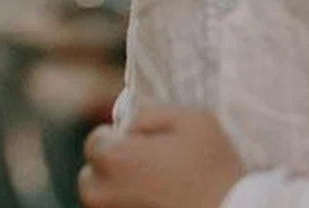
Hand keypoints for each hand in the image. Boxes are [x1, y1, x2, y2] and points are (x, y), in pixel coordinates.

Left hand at [78, 105, 245, 207]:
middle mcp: (102, 194)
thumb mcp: (193, 120)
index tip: (146, 145)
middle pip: (92, 175)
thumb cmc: (216, 172)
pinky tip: (160, 203)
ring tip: (157, 190)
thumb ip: (150, 111)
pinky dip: (133, 206)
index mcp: (114, 159)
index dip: (121, 138)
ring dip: (120, 191)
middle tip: (148, 169)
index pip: (96, 141)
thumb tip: (127, 121)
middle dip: (112, 168)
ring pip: (103, 200)